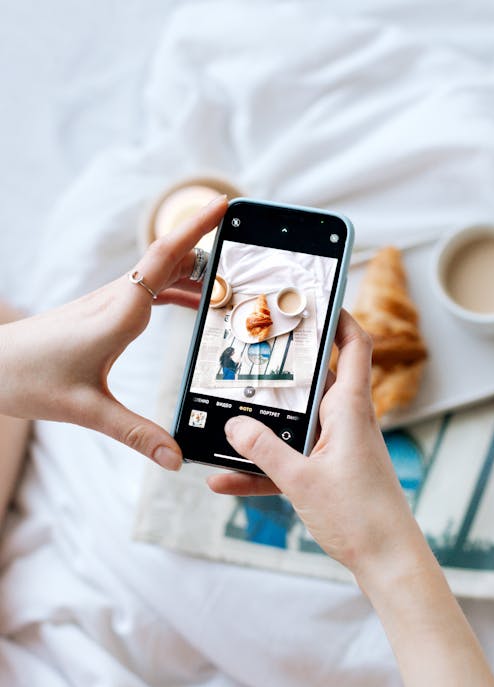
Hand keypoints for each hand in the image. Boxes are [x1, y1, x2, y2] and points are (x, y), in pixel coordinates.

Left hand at [0, 195, 226, 469]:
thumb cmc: (30, 379)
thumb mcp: (87, 411)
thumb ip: (136, 434)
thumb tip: (175, 458)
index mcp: (121, 312)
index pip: (165, 257)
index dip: (196, 228)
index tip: (222, 204)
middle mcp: (117, 298)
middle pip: (171, 258)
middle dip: (209, 247)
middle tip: (245, 250)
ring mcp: (110, 301)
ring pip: (160, 271)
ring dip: (195, 271)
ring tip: (229, 282)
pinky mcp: (104, 310)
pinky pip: (149, 287)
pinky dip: (177, 287)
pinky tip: (190, 301)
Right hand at [208, 309, 416, 576]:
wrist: (386, 561)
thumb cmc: (360, 517)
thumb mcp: (302, 480)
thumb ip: (264, 451)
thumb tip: (233, 425)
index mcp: (349, 410)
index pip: (354, 346)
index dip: (339, 318)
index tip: (313, 302)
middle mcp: (345, 421)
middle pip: (313, 382)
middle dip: (279, 372)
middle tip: (247, 357)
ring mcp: (336, 447)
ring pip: (294, 424)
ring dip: (262, 428)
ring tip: (223, 424)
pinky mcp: (328, 472)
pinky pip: (290, 460)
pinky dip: (262, 468)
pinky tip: (224, 481)